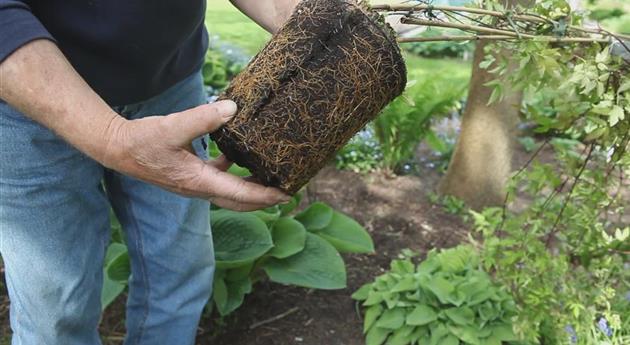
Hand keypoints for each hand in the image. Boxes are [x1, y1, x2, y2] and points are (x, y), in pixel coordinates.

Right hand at [102, 100, 289, 210]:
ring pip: (230, 192)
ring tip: (271, 177)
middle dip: (264, 199)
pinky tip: (238, 154)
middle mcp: (199, 188)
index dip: (266, 195)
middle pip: (239, 201)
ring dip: (251, 188)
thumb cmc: (142, 140)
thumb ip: (203, 118)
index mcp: (199, 181)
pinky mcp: (190, 175)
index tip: (287, 194)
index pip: (240, 193)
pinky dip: (233, 172)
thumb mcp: (173, 127)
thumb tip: (233, 109)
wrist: (117, 148)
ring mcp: (194, 184)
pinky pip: (219, 178)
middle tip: (287, 192)